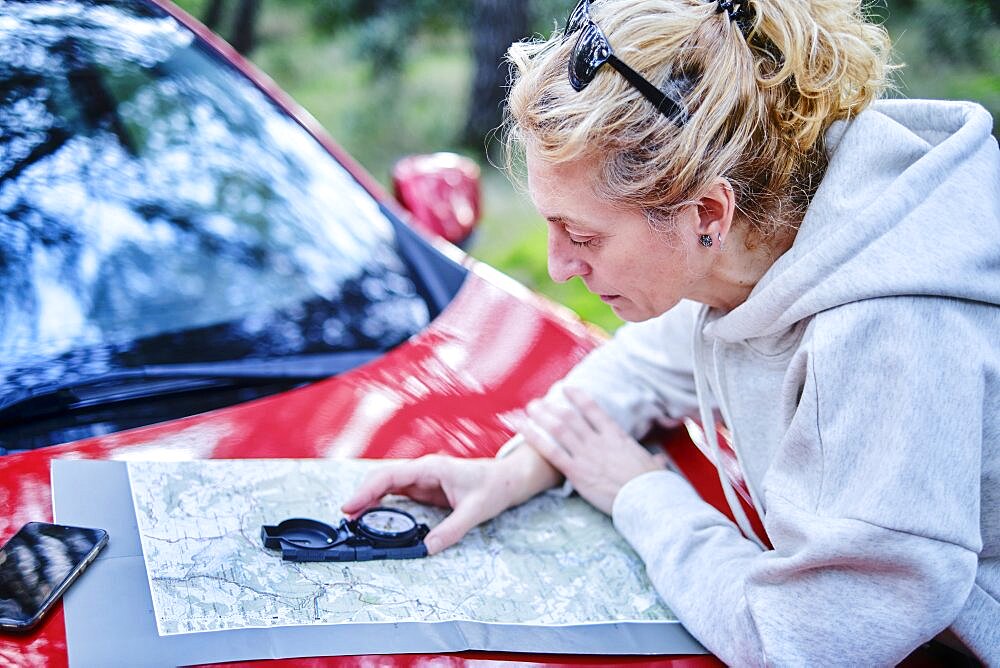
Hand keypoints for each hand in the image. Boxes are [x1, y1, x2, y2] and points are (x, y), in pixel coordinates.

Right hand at [341, 451, 555, 554]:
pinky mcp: (424, 487)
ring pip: (387, 485)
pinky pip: (396, 493)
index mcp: (431, 468)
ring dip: (369, 498)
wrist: (506, 479)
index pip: (391, 476)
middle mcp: (423, 470)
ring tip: (352, 518)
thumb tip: (427, 548)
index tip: (350, 506)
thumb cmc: (493, 488)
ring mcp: (422, 478)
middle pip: (383, 478)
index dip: (367, 490)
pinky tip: (370, 514)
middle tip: (345, 518)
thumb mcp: (475, 511)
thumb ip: (451, 530)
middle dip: (362, 495)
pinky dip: (381, 502)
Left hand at [519, 386, 665, 514]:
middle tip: (538, 401)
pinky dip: (535, 437)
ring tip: (528, 408)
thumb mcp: (652, 468)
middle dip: (552, 407)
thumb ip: (651, 462)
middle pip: (570, 417)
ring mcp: (586, 455)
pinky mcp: (576, 472)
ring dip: (541, 416)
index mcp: (616, 436)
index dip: (579, 397)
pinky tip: (522, 428)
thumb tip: (658, 462)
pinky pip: (551, 451)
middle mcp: (598, 441)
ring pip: (558, 429)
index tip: (567, 388)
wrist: (646, 499)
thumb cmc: (652, 485)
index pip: (594, 410)